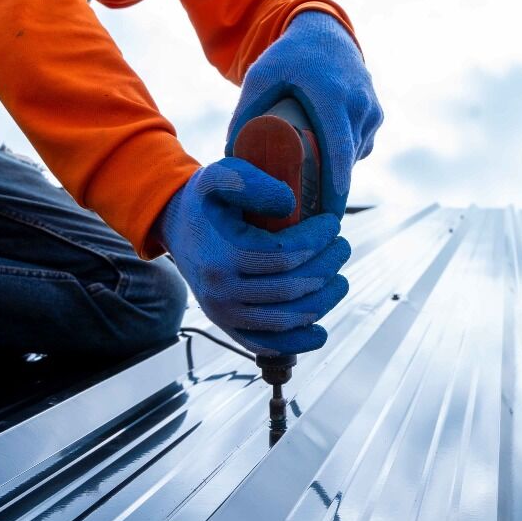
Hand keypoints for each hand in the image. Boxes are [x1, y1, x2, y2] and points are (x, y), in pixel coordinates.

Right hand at [157, 158, 350, 354]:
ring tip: (340, 278)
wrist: (179, 227)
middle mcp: (220, 291)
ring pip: (285, 319)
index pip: (284, 255)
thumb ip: (251, 181)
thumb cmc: (208, 200)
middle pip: (290, 288)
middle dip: (327, 267)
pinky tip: (320, 332)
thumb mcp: (220, 175)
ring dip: (323, 300)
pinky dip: (297, 344)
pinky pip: (265, 345)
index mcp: (221, 254)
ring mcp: (223, 314)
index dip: (317, 241)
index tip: (333, 224)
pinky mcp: (228, 327)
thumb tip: (289, 204)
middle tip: (342, 247)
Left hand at [226, 11, 383, 217]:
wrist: (324, 33)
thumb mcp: (259, 78)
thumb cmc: (288, 57)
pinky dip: (345, 159)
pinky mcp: (376, 114)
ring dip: (337, 175)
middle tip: (308, 219)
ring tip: (312, 195)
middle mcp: (359, 105)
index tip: (326, 218)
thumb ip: (243, 114)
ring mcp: (372, 110)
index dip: (335, 191)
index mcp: (332, 97)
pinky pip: (361, 146)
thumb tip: (229, 159)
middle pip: (346, 163)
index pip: (338, 154)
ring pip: (354, 156)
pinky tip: (327, 170)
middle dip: (332, 193)